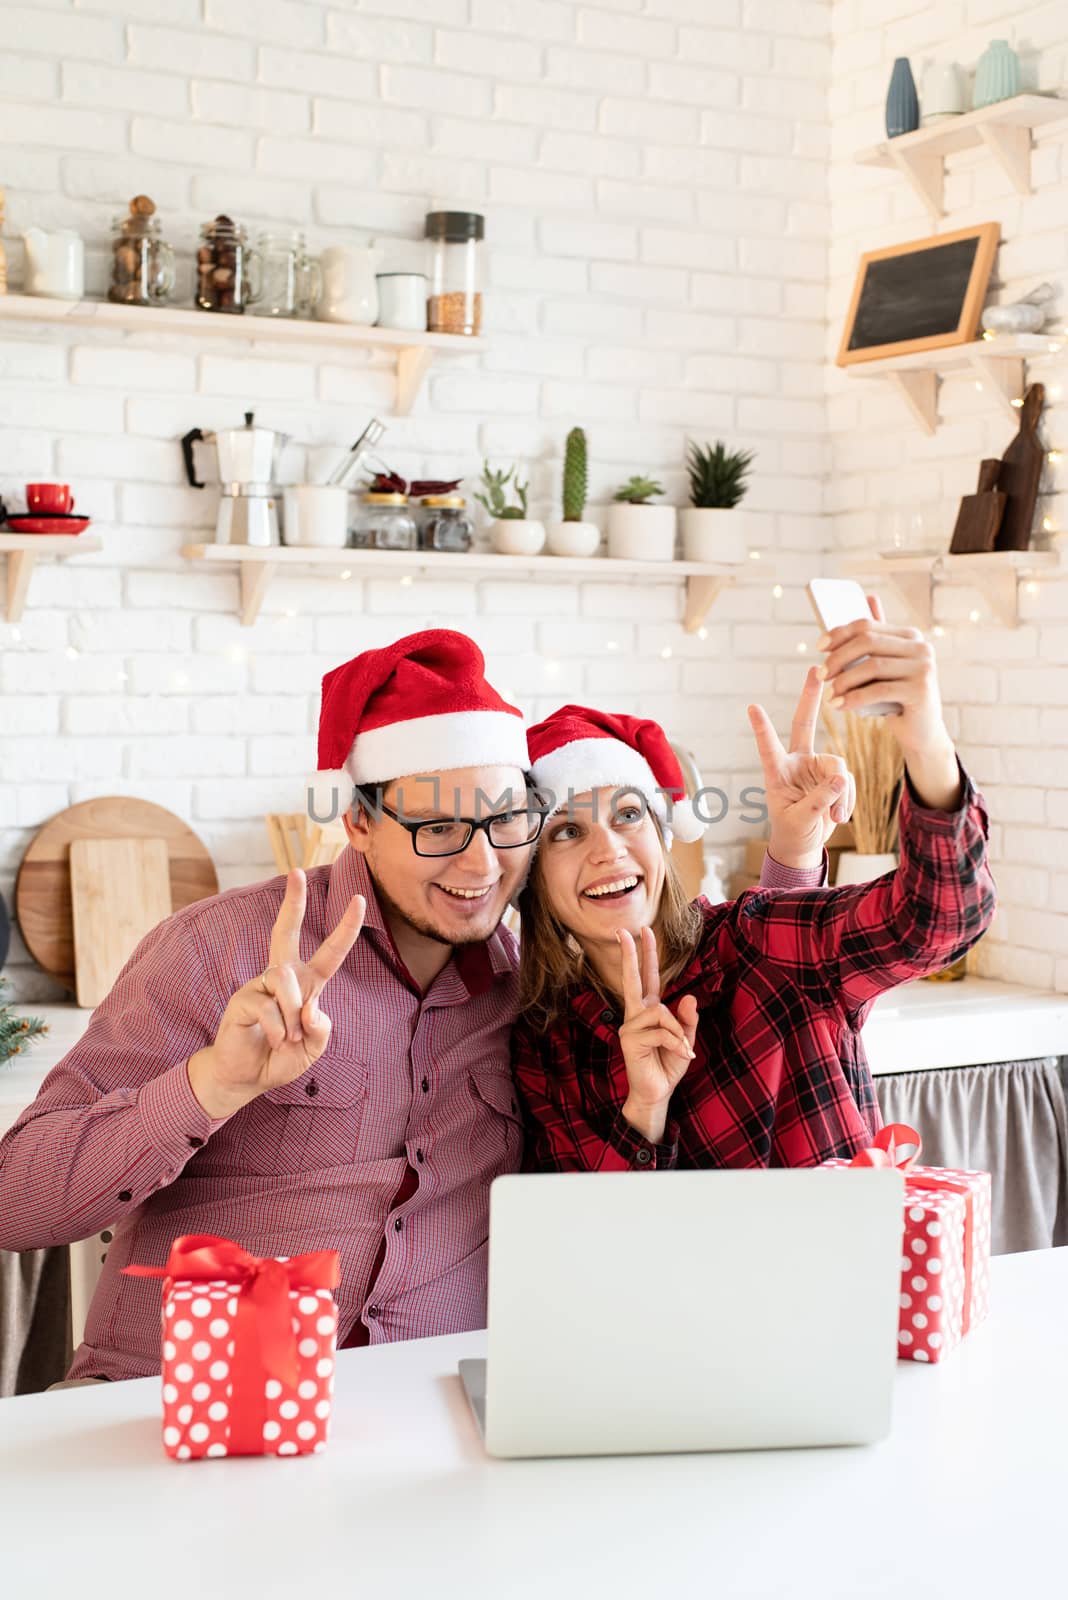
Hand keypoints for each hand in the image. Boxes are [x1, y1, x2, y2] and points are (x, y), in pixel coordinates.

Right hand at [188, 869, 365, 1119]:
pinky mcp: (242, 1001)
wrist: (247, 1078)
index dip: (345, 927)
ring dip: (293, 1015)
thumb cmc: (282, 1058)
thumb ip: (321, 1028)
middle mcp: (282, 978)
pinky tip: (274, 1041)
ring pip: (286, 980)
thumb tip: (311, 1006)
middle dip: (293, 902)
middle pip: (284, 931)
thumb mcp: (314, 1047)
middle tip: (296, 872)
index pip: (330, 952)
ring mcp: (259, 986)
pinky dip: (278, 1029)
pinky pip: (268, 1006)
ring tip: (287, 1038)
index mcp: (306, 985)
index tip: (359, 899)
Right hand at [617, 927, 698, 1144]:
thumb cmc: (668, 1065)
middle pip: (633, 979)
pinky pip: (661, 1031)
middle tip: (624, 930)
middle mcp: (636, 1014)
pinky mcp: (630, 1039)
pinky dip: (675, 1042)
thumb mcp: (686, 1039)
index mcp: (649, 1011)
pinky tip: (680, 1054)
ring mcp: (630, 1026)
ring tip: (682, 1048)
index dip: (646, 954)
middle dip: (631, 954)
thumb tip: (687, 997)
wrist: (657, 1093)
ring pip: (660, 1012)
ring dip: (677, 1031)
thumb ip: (687, 1019)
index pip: (647, 977)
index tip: (642, 930)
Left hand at [747, 667, 854, 869]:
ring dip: (841, 795)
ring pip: (838, 767)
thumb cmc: (791, 831)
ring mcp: (817, 767)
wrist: (804, 842)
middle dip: (810, 696)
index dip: (761, 728)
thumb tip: (840, 778)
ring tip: (836, 817)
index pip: (768, 746)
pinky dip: (847, 800)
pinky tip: (840, 816)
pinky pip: (848, 781)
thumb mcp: (799, 820)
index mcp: (777, 772)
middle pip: (804, 723)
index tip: (751, 707)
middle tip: (815, 668)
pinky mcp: (835, 776)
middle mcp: (797, 762)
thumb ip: (818, 801)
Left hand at [819, 593, 948, 758]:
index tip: (818, 647)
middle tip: (821, 675)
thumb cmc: (896, 696)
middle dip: (838, 658)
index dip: (839, 633)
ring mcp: (924, 667)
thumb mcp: (885, 666)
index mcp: (910, 635)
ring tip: (829, 695)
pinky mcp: (921, 690)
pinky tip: (838, 706)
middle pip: (867, 642)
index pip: (867, 624)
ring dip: (843, 681)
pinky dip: (853, 698)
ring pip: (872, 666)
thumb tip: (869, 597)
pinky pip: (878, 690)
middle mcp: (921, 647)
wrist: (921, 731)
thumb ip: (877, 637)